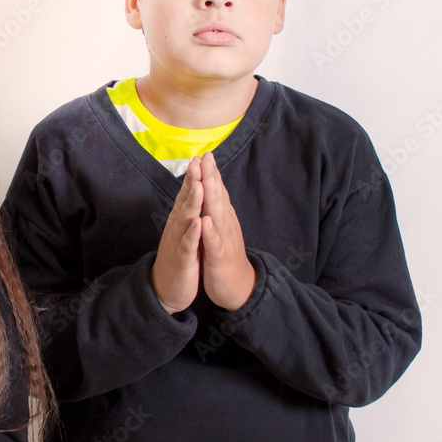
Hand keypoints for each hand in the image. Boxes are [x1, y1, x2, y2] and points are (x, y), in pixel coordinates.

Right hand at [152, 157, 202, 313]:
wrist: (166, 288)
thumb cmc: (178, 258)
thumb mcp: (182, 232)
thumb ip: (186, 212)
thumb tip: (191, 191)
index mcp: (181, 220)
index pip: (188, 194)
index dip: (194, 176)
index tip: (201, 157)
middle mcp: (177, 227)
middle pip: (185, 200)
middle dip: (193, 181)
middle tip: (198, 161)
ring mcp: (178, 242)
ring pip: (185, 219)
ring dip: (192, 202)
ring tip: (199, 185)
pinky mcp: (182, 259)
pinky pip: (187, 245)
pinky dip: (193, 234)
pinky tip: (199, 223)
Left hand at [200, 152, 255, 310]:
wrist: (237, 287)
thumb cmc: (224, 255)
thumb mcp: (219, 229)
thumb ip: (216, 209)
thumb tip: (213, 189)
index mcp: (221, 218)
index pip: (216, 192)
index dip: (210, 173)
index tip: (204, 153)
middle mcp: (225, 225)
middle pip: (218, 197)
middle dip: (212, 177)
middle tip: (207, 157)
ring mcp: (223, 241)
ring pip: (218, 216)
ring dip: (213, 198)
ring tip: (207, 180)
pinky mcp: (219, 258)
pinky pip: (214, 244)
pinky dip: (210, 232)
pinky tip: (206, 221)